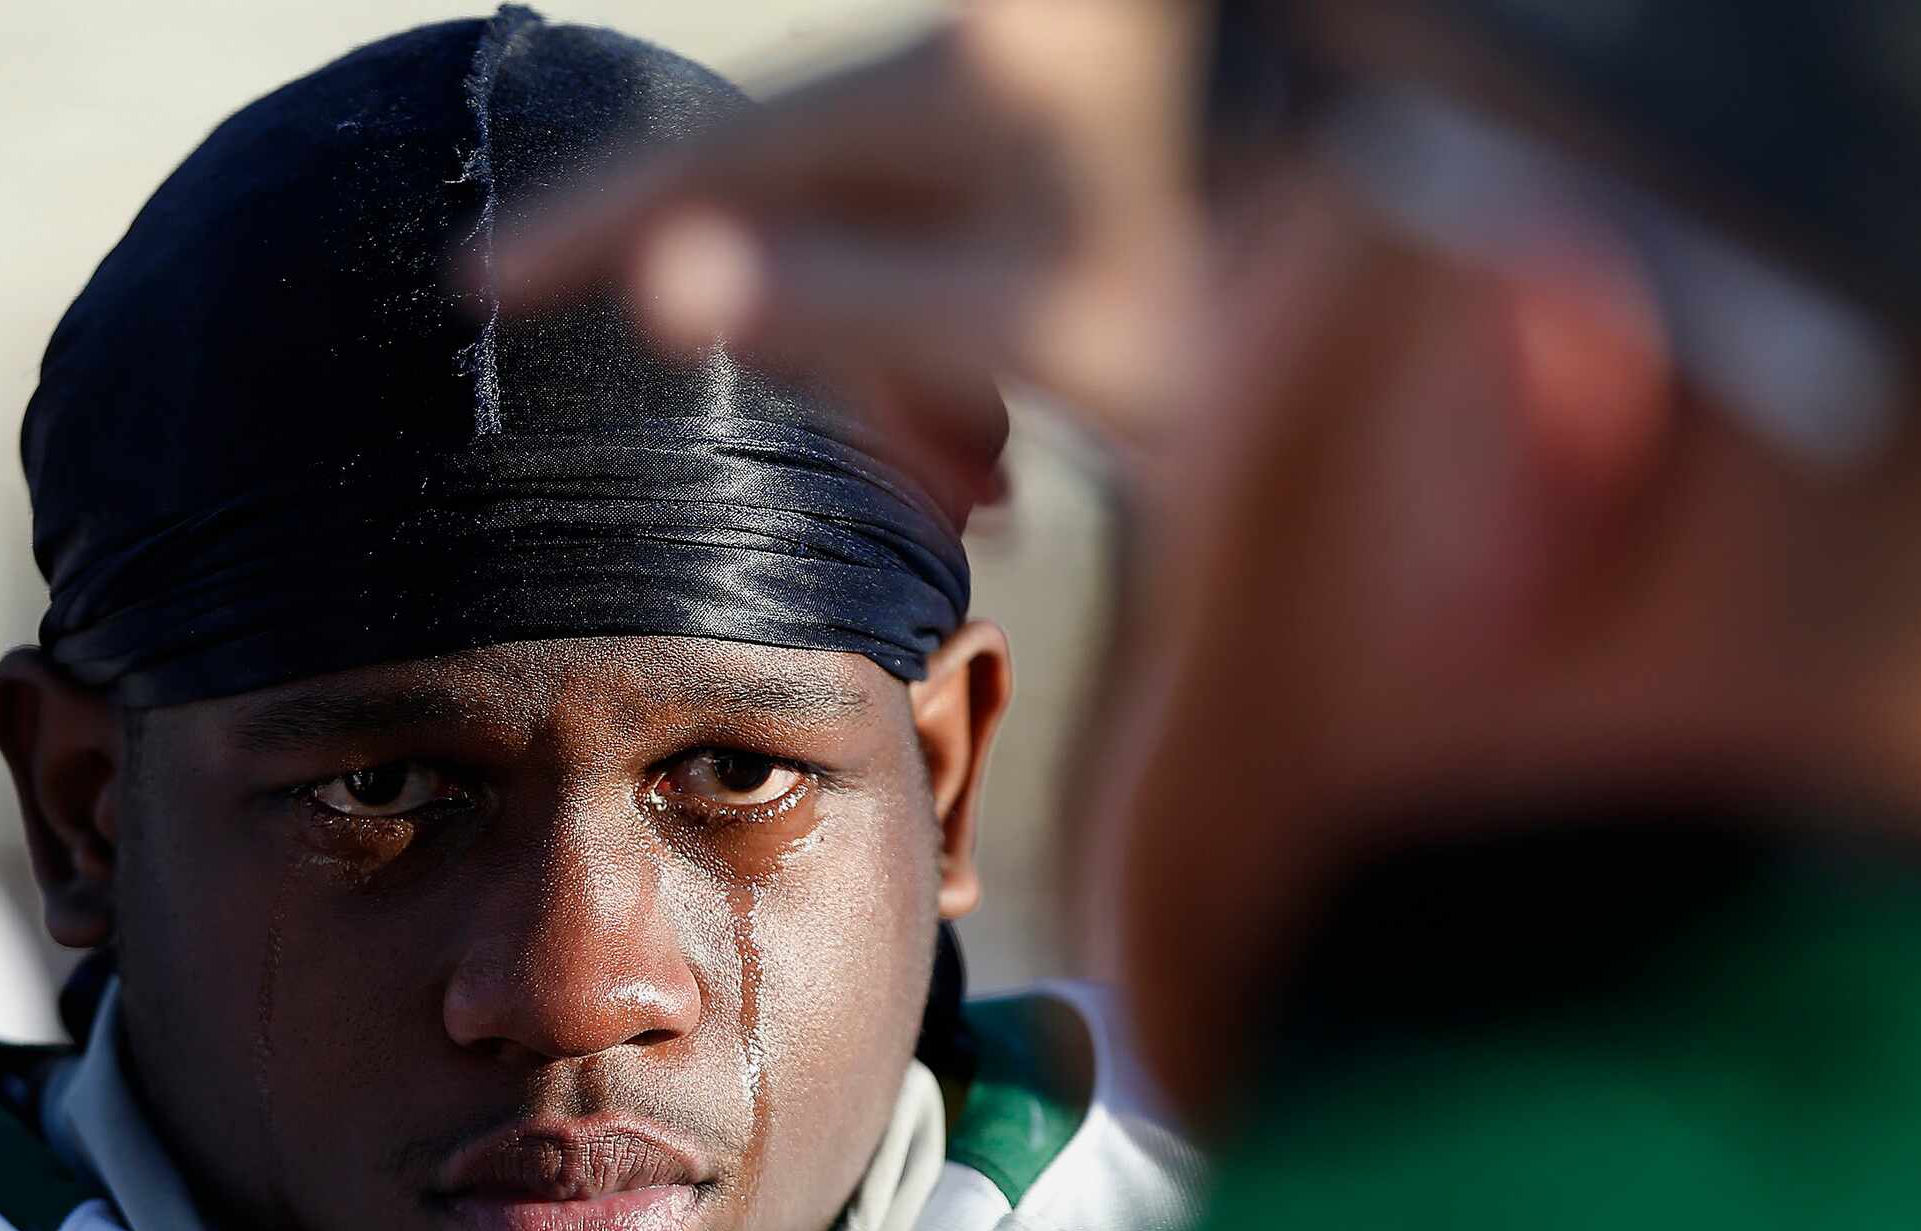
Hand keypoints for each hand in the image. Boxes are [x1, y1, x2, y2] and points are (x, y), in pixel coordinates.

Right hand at [495, 0, 1205, 488]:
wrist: (1440, 171)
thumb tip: (660, 286)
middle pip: (819, 212)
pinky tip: (1029, 402)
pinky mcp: (1070, 125)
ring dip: (926, 362)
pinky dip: (981, 320)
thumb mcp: (1036, 320)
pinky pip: (972, 228)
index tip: (479, 280)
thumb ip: (845, 306)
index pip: (719, 163)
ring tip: (1004, 468)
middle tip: (949, 485)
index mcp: (949, 84)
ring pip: (901, 235)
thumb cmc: (1249, 258)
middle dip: (853, 362)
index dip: (591, 226)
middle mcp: (973, 56)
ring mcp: (1025, 81)